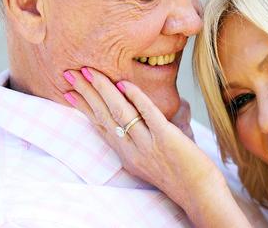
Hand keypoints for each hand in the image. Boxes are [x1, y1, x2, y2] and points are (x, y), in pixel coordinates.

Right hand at [62, 67, 227, 213]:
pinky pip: (148, 114)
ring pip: (120, 113)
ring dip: (103, 90)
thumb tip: (147, 116)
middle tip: (71, 73)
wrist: (198, 193)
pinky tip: (125, 84)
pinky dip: (137, 98)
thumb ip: (144, 139)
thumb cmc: (181, 175)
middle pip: (104, 116)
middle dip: (86, 93)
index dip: (84, 108)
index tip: (69, 92)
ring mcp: (147, 144)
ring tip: (90, 73)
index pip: (100, 126)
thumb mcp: (152, 159)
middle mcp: (132, 150)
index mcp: (126, 154)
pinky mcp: (166, 139)